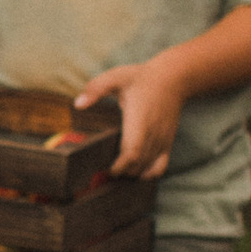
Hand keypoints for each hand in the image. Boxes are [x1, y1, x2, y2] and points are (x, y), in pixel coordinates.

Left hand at [76, 59, 185, 181]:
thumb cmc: (141, 78)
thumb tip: (77, 104)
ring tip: (116, 172)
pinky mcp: (168, 142)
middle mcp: (152, 134)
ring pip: (147, 168)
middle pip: (137, 165)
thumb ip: (96, 89)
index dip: (119, 166)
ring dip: (131, 174)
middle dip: (121, 173)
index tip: (106, 169)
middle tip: (103, 173)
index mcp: (138, 120)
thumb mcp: (116, 76)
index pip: (131, 153)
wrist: (173, 78)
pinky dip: (149, 174)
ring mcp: (162, 140)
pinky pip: (161, 166)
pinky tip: (136, 174)